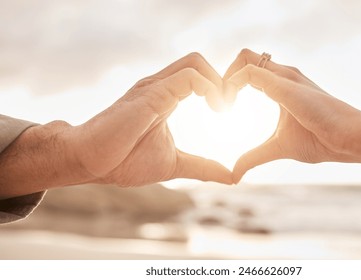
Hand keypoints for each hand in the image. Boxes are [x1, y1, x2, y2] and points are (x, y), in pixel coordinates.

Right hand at [69, 53, 231, 185]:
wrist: (89, 162)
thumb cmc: (123, 161)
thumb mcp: (174, 165)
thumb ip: (202, 167)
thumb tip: (231, 177)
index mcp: (165, 97)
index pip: (198, 74)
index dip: (218, 86)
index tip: (228, 111)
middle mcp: (160, 86)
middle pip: (198, 61)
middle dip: (223, 79)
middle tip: (230, 107)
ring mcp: (154, 88)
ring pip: (195, 62)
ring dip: (218, 82)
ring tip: (223, 108)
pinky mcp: (151, 94)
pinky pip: (188, 77)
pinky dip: (208, 88)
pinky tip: (214, 110)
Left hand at [224, 49, 360, 182]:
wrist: (346, 139)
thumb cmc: (319, 141)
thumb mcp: (276, 147)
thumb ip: (253, 157)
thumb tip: (234, 174)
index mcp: (281, 85)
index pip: (249, 70)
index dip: (231, 83)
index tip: (224, 108)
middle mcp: (282, 75)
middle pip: (244, 57)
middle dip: (224, 77)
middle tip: (219, 104)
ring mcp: (284, 76)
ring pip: (244, 56)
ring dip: (226, 78)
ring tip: (222, 105)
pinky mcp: (284, 83)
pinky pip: (250, 71)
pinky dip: (232, 84)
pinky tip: (228, 106)